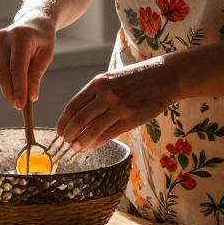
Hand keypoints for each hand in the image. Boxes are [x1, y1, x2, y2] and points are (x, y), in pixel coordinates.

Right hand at [0, 13, 55, 108]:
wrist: (33, 21)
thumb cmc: (43, 38)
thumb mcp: (46, 54)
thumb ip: (37, 74)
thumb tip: (31, 96)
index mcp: (20, 37)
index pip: (17, 69)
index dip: (18, 89)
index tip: (22, 105)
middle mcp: (3, 38)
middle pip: (4, 72)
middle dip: (11, 93)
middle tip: (19, 108)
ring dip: (8, 89)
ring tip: (19, 100)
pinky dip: (5, 80)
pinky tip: (14, 86)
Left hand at [56, 57, 177, 150]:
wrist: (164, 77)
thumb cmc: (137, 78)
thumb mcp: (112, 78)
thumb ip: (97, 94)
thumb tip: (80, 116)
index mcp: (98, 82)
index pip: (73, 105)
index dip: (63, 121)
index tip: (59, 130)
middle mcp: (106, 94)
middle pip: (79, 119)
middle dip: (69, 134)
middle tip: (66, 142)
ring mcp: (118, 107)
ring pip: (92, 130)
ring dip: (81, 142)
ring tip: (76, 148)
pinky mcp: (131, 119)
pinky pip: (108, 134)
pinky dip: (97, 142)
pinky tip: (92, 146)